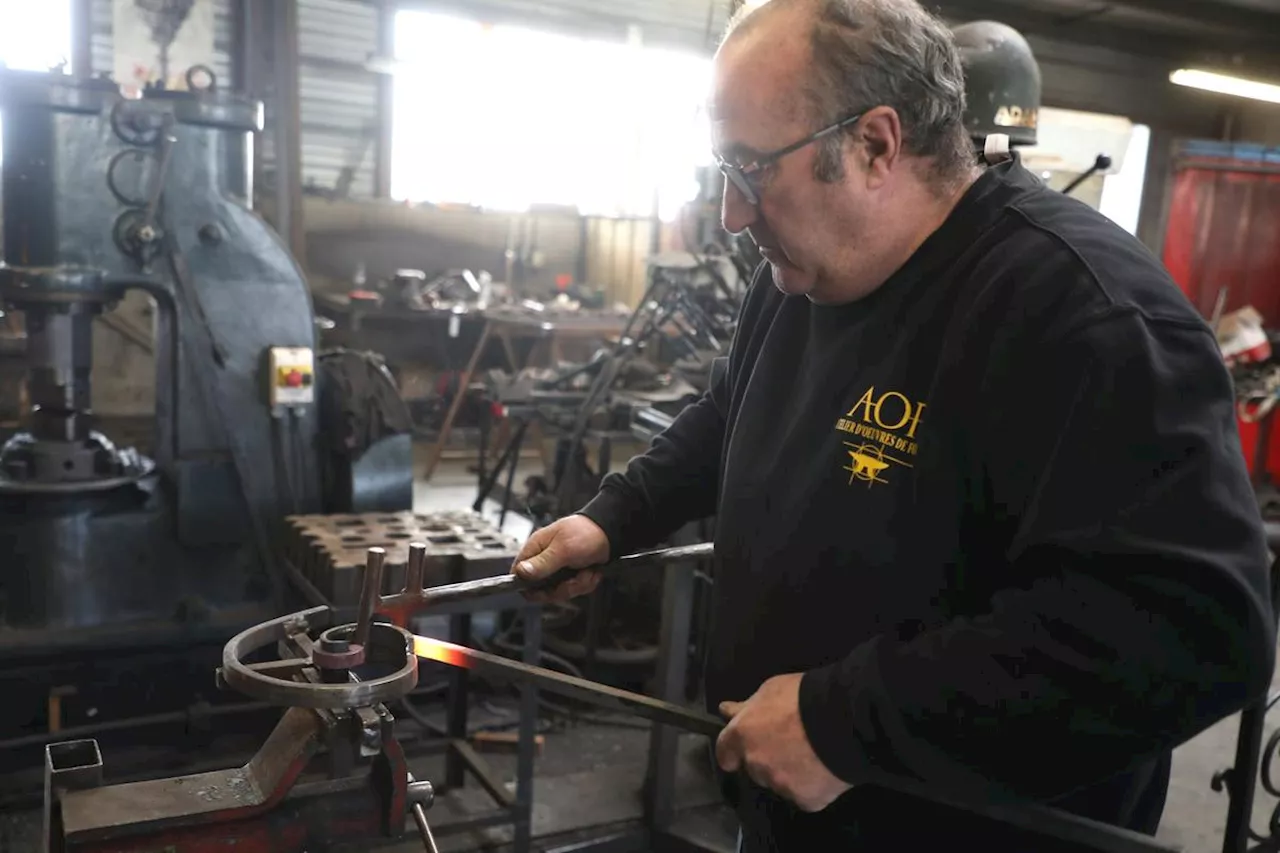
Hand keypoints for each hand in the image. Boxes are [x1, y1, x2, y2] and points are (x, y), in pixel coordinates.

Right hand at [511, 515, 610, 602]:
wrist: (610, 534)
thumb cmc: (585, 533)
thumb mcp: (563, 549)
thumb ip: (542, 563)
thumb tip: (521, 572)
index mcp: (536, 549)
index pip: (518, 573)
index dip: (527, 586)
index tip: (544, 590)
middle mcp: (544, 560)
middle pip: (541, 589)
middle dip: (561, 588)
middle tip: (573, 578)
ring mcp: (558, 569)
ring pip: (560, 591)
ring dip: (577, 585)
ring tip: (586, 571)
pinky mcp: (571, 575)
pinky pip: (573, 589)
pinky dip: (585, 583)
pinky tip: (591, 571)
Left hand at [716, 673, 852, 812]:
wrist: (845, 722)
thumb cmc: (804, 698)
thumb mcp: (771, 690)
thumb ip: (747, 707)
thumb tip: (727, 711)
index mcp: (743, 736)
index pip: (724, 753)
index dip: (733, 751)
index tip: (746, 747)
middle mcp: (755, 765)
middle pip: (755, 768)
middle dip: (767, 758)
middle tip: (790, 743)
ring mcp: (780, 786)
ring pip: (779, 782)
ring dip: (788, 772)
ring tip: (812, 754)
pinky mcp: (804, 800)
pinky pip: (803, 794)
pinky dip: (811, 784)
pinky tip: (824, 769)